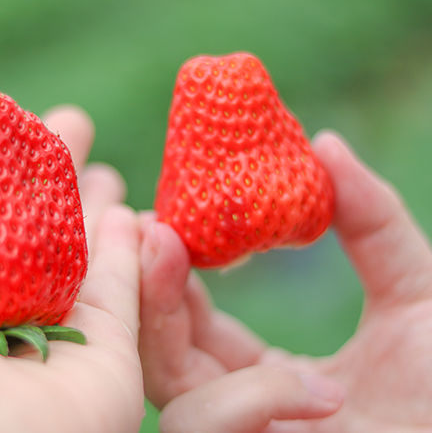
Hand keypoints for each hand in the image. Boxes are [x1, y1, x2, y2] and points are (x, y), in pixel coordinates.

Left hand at [0, 106, 144, 432]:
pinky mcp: (107, 373)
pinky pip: (123, 304)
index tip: (6, 132)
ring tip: (106, 166)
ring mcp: (55, 358)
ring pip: (83, 270)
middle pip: (35, 243)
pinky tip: (130, 214)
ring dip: (96, 215)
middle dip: (55, 182)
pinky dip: (129, 259)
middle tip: (70, 125)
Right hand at [139, 131, 431, 431]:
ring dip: (163, 322)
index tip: (157, 217)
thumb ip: (371, 222)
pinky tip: (319, 387)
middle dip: (142, 288)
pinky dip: (245, 399)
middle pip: (160, 357)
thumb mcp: (414, 289)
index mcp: (268, 374)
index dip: (169, 276)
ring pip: (167, 395)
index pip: (193, 328)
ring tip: (173, 251)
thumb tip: (324, 143)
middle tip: (144, 224)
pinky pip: (205, 428)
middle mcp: (247, 411)